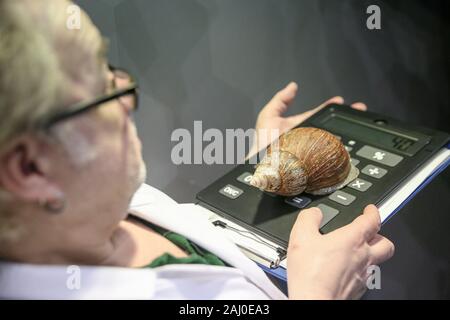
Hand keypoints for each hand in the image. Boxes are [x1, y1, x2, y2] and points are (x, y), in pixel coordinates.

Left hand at [247, 82, 366, 157]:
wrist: (260, 166)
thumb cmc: (262, 144)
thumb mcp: (268, 116)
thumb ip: (280, 100)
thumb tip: (293, 86)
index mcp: (298, 125)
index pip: (317, 113)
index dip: (329, 106)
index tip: (340, 100)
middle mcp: (307, 136)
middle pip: (329, 125)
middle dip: (344, 117)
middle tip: (359, 110)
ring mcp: (312, 148)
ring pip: (332, 138)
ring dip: (346, 131)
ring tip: (357, 122)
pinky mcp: (314, 160)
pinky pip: (329, 153)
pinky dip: (340, 150)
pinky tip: (348, 145)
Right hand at [287, 205, 394, 299]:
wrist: (313, 301)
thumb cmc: (310, 272)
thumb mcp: (301, 236)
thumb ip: (308, 218)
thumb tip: (314, 213)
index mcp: (353, 239)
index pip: (372, 220)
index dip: (372, 212)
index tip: (370, 209)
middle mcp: (363, 257)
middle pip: (385, 243)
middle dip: (380, 235)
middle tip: (370, 231)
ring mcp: (363, 275)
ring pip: (378, 261)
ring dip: (371, 254)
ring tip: (358, 251)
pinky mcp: (358, 290)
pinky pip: (366, 277)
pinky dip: (360, 270)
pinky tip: (346, 270)